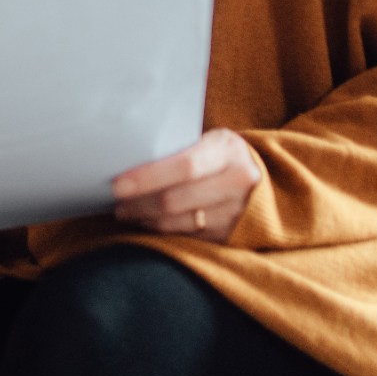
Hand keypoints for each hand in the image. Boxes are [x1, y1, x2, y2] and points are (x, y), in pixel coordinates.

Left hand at [112, 128, 259, 242]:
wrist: (262, 178)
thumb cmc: (221, 154)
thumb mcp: (209, 141)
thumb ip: (179, 149)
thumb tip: (128, 158)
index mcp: (228, 151)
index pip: (184, 166)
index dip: (148, 177)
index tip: (117, 185)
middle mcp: (238, 182)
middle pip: (176, 199)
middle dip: (139, 203)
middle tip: (115, 201)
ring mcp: (237, 212)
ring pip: (178, 222)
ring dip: (145, 218)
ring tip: (125, 211)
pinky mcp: (231, 234)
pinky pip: (186, 235)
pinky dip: (161, 228)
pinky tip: (146, 220)